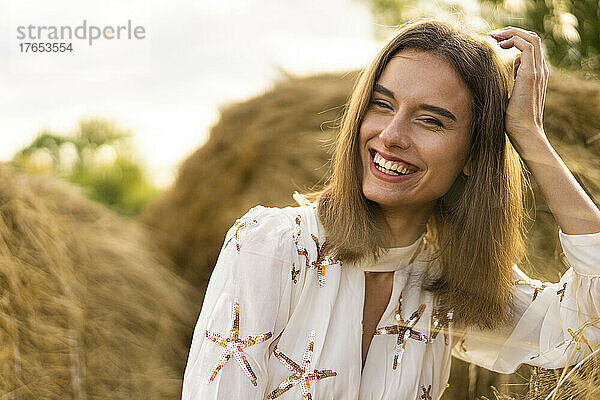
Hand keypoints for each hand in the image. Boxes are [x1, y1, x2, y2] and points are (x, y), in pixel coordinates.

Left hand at [488, 26, 549, 147]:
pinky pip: (527, 46)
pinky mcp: (531, 75)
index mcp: (536, 73)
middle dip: (512, 32)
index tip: (496, 42)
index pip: (530, 46)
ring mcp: (537, 71)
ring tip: (494, 37)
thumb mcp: (513, 94)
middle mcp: (540, 69)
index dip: (514, 39)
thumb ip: (516, 79)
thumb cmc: (515, 119)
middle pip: (532, 37)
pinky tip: (500, 47)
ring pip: (531, 38)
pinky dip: (513, 40)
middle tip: (493, 35)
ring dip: (511, 33)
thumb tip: (515, 64)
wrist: (524, 132)